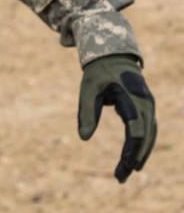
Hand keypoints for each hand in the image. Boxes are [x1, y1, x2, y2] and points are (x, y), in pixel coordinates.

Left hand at [78, 54, 156, 182]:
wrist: (112, 54)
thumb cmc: (99, 71)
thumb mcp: (88, 87)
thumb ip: (87, 111)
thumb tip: (83, 138)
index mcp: (133, 97)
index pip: (136, 131)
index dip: (130, 151)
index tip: (122, 168)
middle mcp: (146, 103)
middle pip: (145, 137)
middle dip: (134, 158)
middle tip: (120, 178)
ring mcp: (148, 105)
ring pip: (149, 135)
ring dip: (140, 154)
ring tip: (126, 172)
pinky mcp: (146, 107)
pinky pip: (148, 130)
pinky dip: (142, 145)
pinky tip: (132, 158)